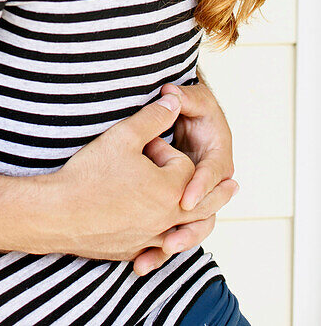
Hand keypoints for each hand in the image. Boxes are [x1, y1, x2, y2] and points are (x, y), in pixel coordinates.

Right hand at [42, 94, 235, 260]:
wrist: (59, 212)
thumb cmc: (90, 174)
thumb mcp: (123, 135)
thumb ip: (153, 117)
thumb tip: (174, 100)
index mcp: (169, 190)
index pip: (185, 168)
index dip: (166, 152)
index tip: (144, 146)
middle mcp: (167, 219)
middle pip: (202, 205)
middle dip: (218, 193)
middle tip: (234, 186)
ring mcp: (150, 238)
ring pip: (186, 231)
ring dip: (202, 222)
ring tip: (211, 216)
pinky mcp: (133, 250)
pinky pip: (160, 248)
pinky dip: (171, 242)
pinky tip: (169, 240)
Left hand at [132, 79, 236, 275]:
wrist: (191, 114)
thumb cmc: (192, 106)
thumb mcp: (192, 100)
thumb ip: (183, 97)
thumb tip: (170, 91)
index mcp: (217, 156)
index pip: (213, 174)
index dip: (200, 186)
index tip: (184, 198)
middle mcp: (209, 182)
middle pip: (205, 211)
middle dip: (187, 229)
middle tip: (167, 242)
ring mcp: (194, 197)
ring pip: (190, 228)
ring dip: (172, 244)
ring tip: (148, 258)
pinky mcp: (178, 207)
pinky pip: (172, 232)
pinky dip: (157, 249)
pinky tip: (138, 264)